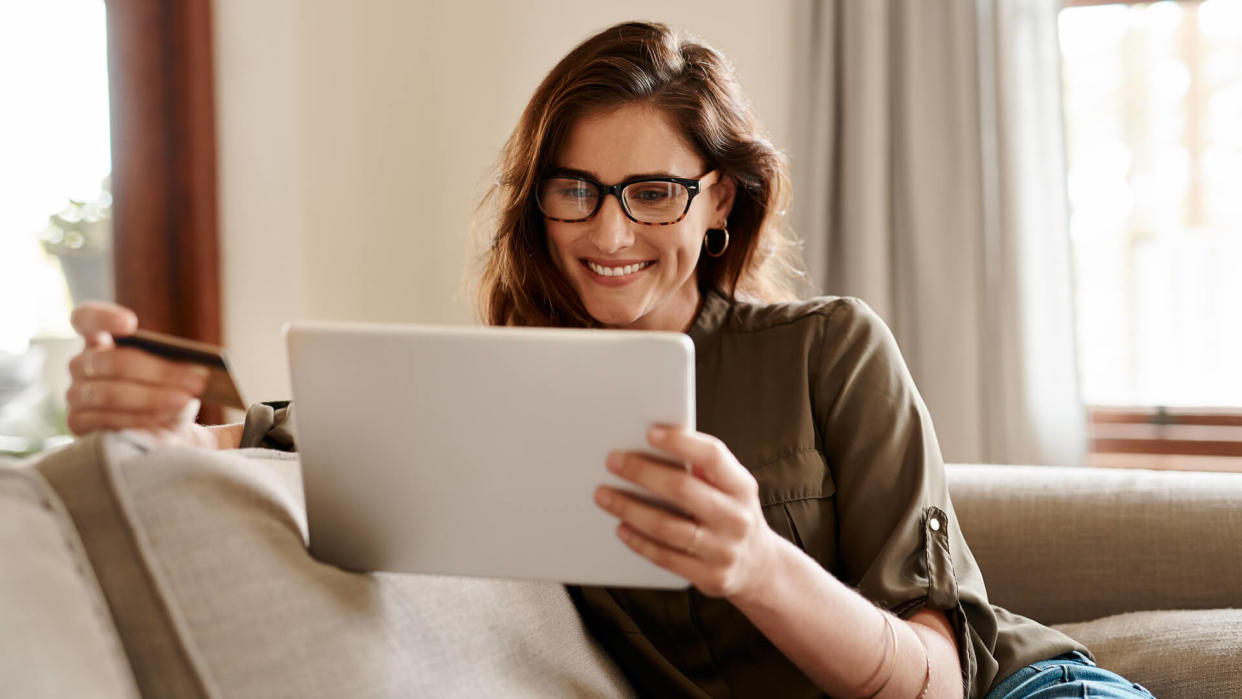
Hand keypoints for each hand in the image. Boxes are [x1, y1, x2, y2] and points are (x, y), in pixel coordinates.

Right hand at [65, 302, 214, 447]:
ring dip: (153, 397)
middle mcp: (81, 364)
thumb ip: (177, 365)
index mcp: (99, 338)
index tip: (131, 324)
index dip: (104, 318)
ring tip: (185, 399)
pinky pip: (107, 419)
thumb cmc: (164, 389)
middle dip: (159, 372)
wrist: (158, 429)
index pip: (86, 318)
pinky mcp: (77, 422)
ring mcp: (75, 394)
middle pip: (113, 362)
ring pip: (110, 393)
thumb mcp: (171, 372)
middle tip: (197, 380)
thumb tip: (197, 369)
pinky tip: (166, 416)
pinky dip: (140, 417)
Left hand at [594, 426, 779, 599]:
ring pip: (666, 526)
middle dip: (642, 472)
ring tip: (604, 495)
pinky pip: (664, 557)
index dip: (681, 442)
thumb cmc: (731, 514)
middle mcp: (736, 518)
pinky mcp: (709, 577)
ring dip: (629, 508)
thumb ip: (702, 467)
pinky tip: (621, 526)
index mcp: (741, 486)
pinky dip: (638, 540)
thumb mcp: (731, 487)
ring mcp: (723, 550)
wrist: (760, 567)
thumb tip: (653, 443)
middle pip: (682, 489)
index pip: (712, 457)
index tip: (650, 433)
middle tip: (613, 461)